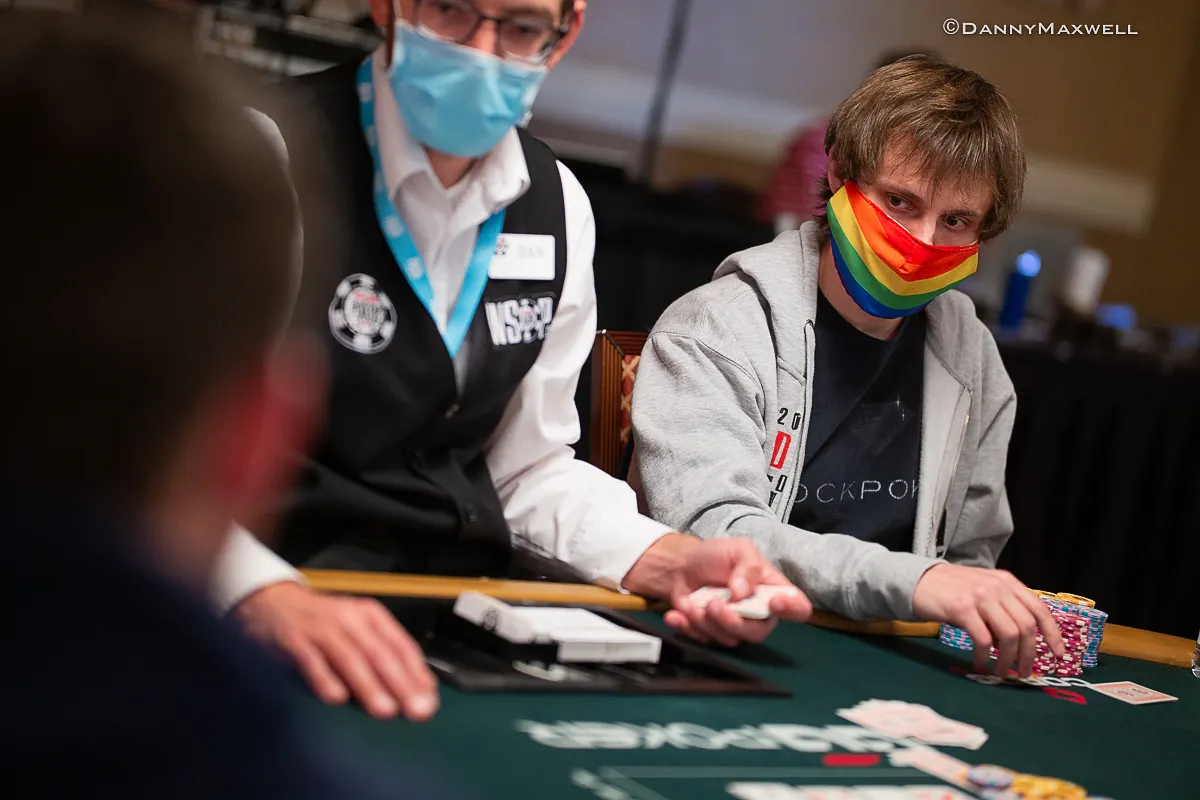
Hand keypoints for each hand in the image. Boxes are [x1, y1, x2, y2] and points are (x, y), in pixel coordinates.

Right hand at [234, 581, 437, 720]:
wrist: (270, 601)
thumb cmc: (322, 624)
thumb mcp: (356, 630)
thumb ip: (382, 654)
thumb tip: (416, 689)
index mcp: (371, 616)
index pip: (401, 646)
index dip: (417, 674)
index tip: (430, 701)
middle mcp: (349, 619)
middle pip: (380, 654)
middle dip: (401, 684)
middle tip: (417, 711)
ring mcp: (320, 628)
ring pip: (350, 658)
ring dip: (369, 686)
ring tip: (385, 711)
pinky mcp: (293, 640)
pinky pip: (311, 661)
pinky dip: (324, 680)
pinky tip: (336, 699)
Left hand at [623, 534, 812, 647]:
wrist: (681, 566)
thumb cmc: (716, 556)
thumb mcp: (738, 549)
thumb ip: (747, 567)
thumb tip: (744, 592)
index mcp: (772, 591)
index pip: (798, 607)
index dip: (792, 610)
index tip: (772, 603)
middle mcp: (758, 614)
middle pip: (758, 632)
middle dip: (734, 622)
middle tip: (713, 605)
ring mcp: (735, 626)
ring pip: (729, 639)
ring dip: (706, 621)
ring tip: (691, 603)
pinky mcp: (712, 634)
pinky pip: (705, 641)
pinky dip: (688, 627)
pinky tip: (677, 613)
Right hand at [913, 563, 1064, 677]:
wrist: (919, 580)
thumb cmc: (953, 590)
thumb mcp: (985, 590)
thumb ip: (1005, 607)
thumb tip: (1022, 641)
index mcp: (1007, 581)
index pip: (1039, 609)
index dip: (1053, 635)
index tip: (1059, 656)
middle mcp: (997, 586)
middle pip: (1026, 627)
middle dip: (1029, 655)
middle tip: (1023, 673)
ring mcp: (980, 596)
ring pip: (1008, 635)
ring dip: (1007, 660)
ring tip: (1000, 673)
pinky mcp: (962, 608)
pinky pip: (983, 640)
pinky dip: (985, 656)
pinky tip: (980, 663)